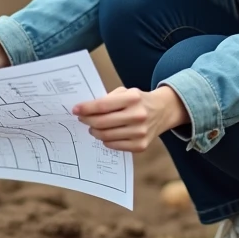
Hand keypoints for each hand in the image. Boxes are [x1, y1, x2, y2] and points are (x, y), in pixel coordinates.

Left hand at [72, 85, 189, 152]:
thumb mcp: (125, 92)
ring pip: (106, 136)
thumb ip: (107, 99)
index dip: (86, 108)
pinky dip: (106, 140)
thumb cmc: (138, 100)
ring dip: (95, 131)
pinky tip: (105, 134)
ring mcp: (140, 132)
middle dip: (87, 121)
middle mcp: (138, 116)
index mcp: (133, 98)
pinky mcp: (141, 145)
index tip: (75, 109)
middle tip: (82, 119)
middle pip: (102, 122)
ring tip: (93, 127)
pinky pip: (114, 145)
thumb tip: (85, 110)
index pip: (102, 106)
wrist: (162, 111)